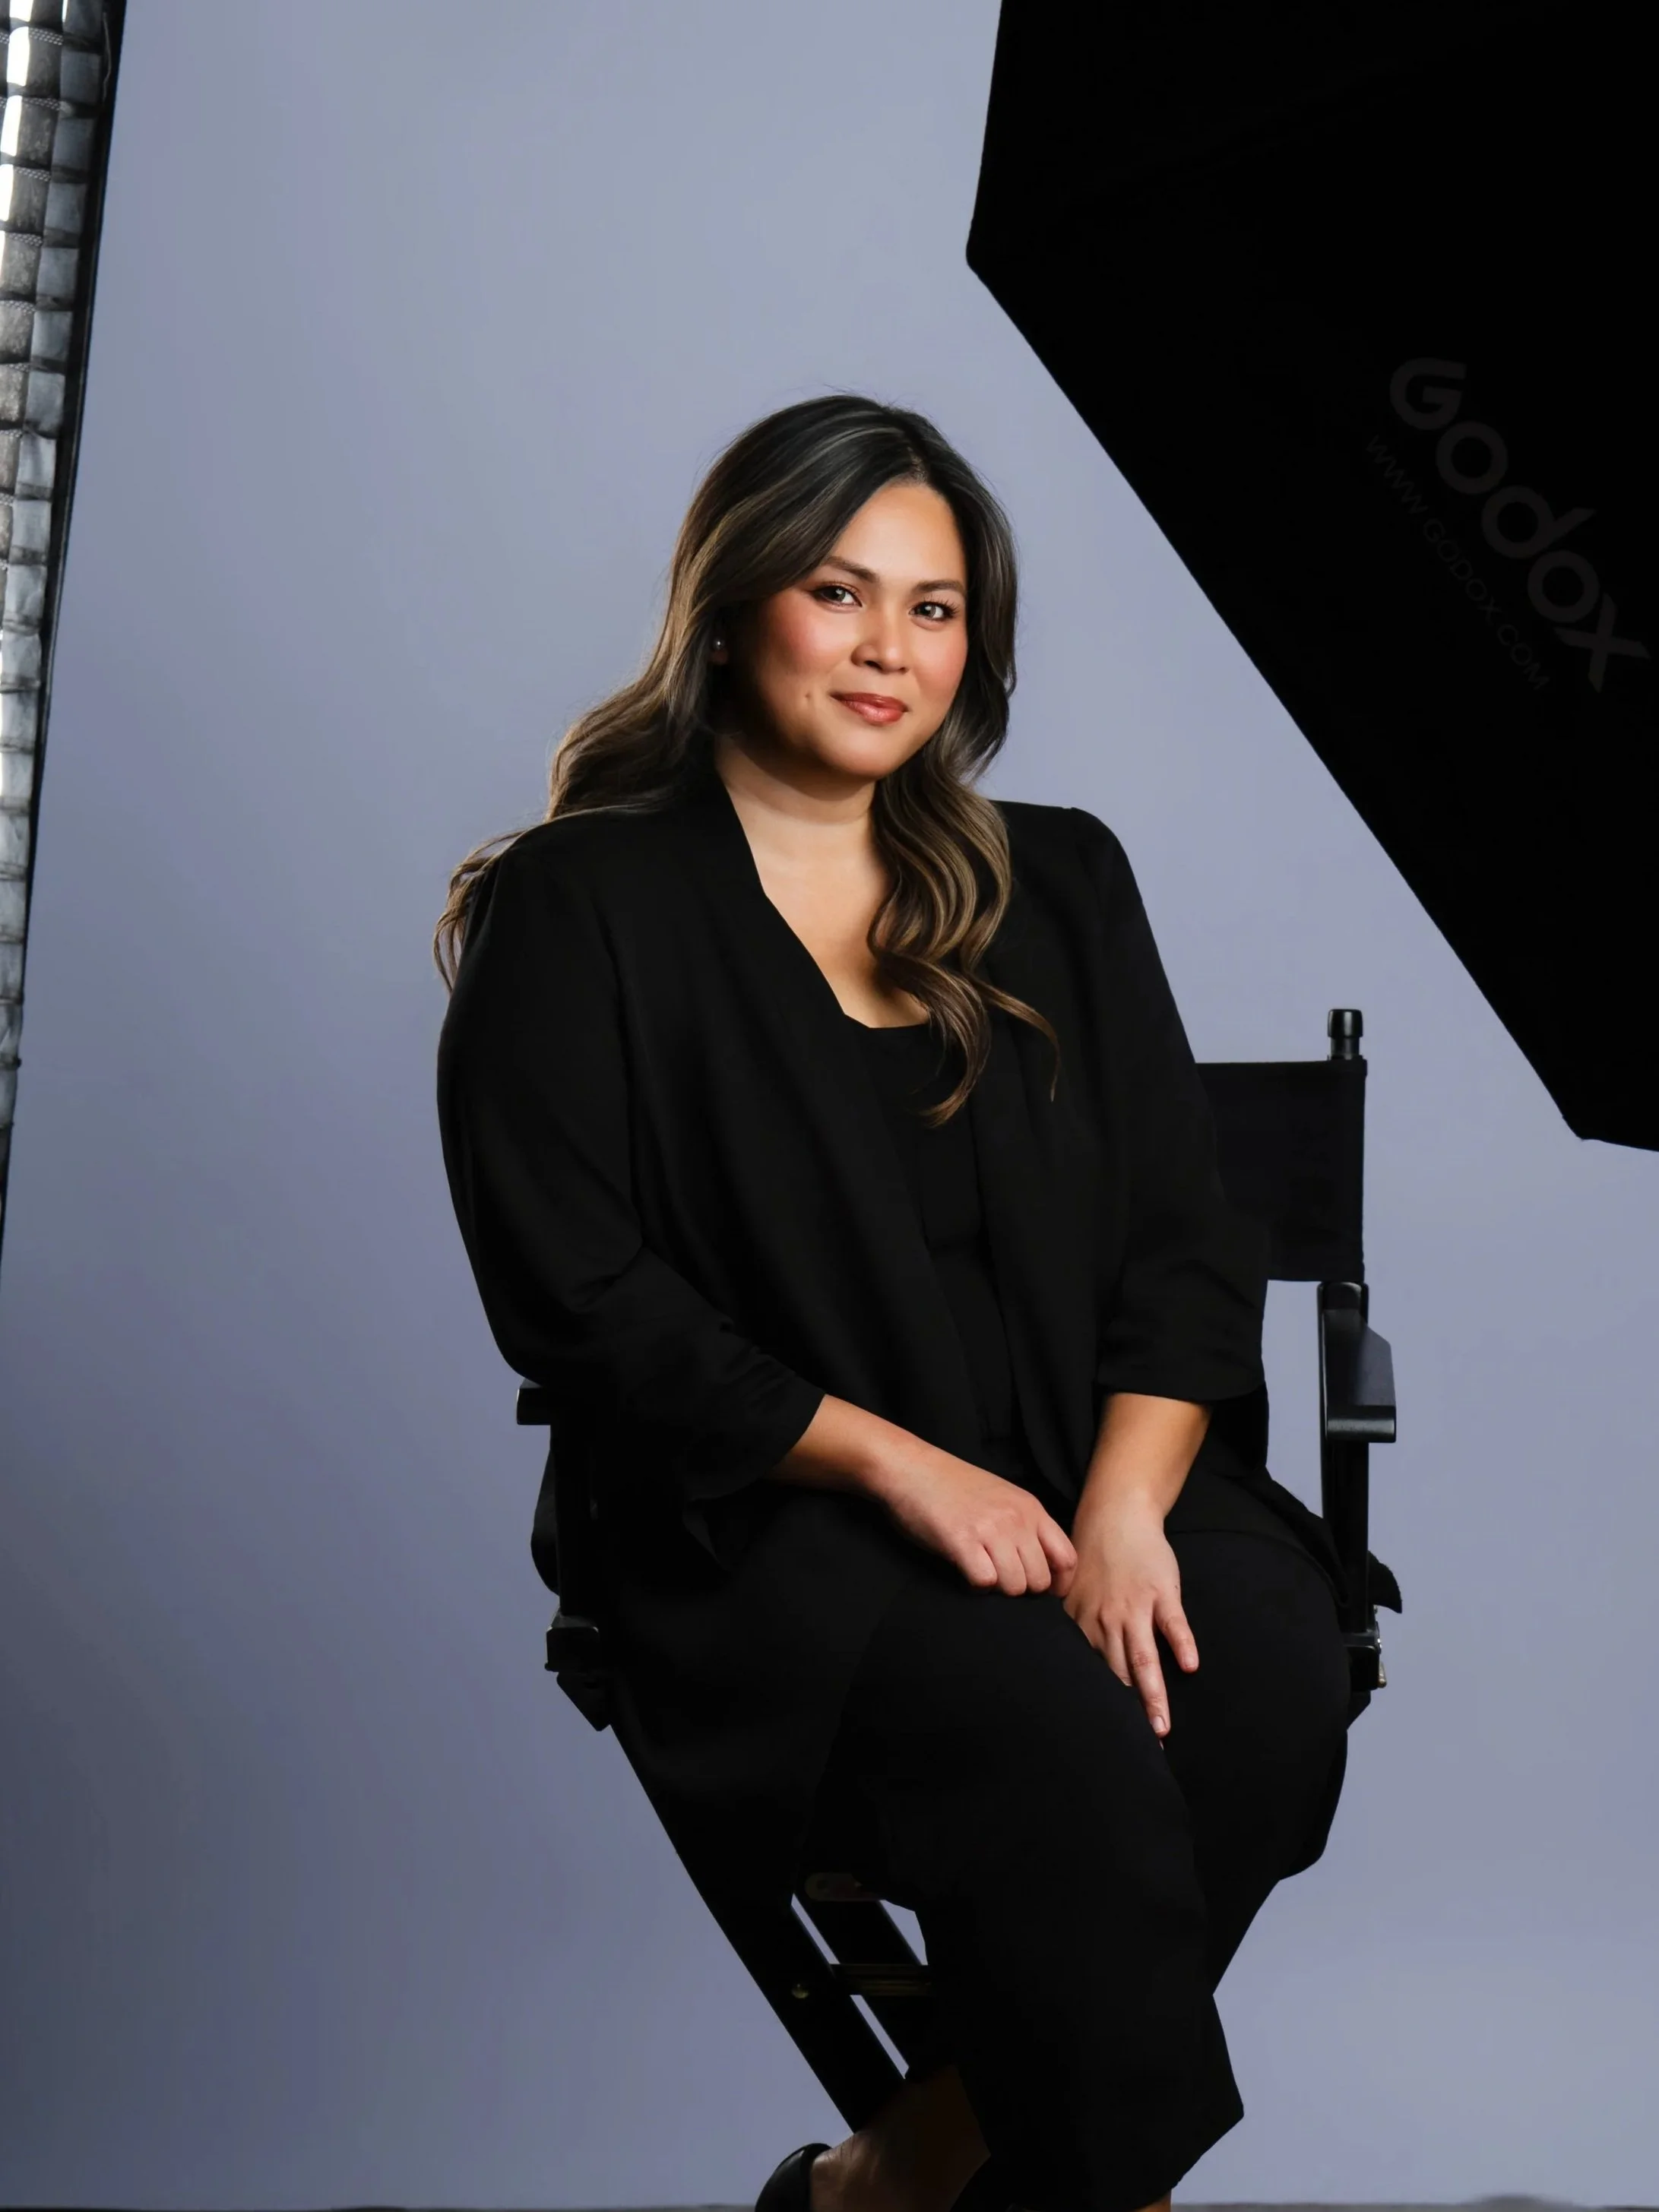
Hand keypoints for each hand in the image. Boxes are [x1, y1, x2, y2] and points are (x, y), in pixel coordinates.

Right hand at [873, 1443, 1076, 1596]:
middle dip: (1021, 1589)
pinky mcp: (962, 1541)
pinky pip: (984, 1582)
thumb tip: (1043, 1567)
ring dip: (997, 1589)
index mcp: (1031, 1508)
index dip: (1058, 1585)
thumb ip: (1025, 1525)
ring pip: (1014, 1586)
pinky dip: (975, 1587)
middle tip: (1000, 1579)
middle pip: (1040, 1580)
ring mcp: (990, 1530)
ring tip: (981, 1573)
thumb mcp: (1003, 1497)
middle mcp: (1016, 1519)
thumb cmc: (953, 1486)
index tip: (1042, 1593)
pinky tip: (965, 1572)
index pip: (1067, 1559)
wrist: (911, 1468)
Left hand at [1059, 1499, 1197, 1737]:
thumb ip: (1071, 1630)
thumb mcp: (1071, 1595)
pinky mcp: (1163, 1593)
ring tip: (1161, 1728)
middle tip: (1137, 1752)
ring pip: (1144, 1658)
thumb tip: (1056, 1667)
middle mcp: (1107, 1621)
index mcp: (1084, 1626)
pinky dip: (1181, 1642)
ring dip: (1152, 1694)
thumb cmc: (1093, 1560)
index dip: (1097, 1710)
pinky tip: (1190, 1665)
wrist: (1115, 1516)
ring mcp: (1137, 1608)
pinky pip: (1174, 1622)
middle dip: (1127, 1716)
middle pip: (1118, 1676)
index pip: (1091, 1676)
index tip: (1101, 1741)